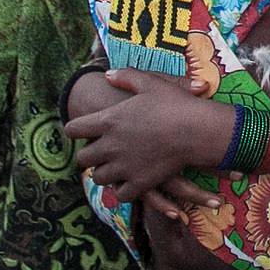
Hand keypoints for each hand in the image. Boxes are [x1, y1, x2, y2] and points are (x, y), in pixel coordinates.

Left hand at [65, 68, 224, 203]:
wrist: (197, 131)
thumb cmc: (175, 104)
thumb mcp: (150, 82)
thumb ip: (126, 77)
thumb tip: (107, 75)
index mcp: (108, 120)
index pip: (72, 129)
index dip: (74, 129)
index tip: (82, 130)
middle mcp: (110, 146)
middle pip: (82, 158)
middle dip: (89, 154)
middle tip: (100, 150)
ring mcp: (124, 167)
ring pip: (99, 177)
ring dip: (104, 172)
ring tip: (115, 167)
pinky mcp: (139, 183)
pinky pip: (120, 194)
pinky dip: (123, 189)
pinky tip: (131, 182)